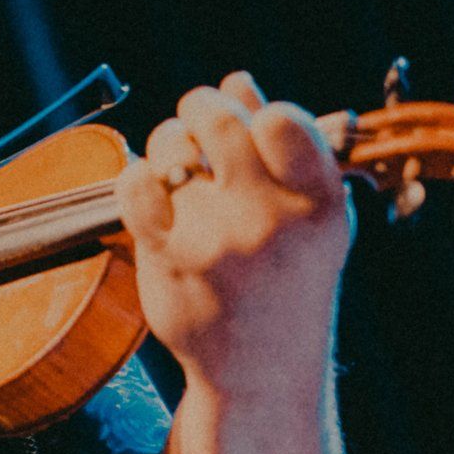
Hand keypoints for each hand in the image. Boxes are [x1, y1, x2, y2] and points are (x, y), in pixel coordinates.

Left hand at [113, 71, 353, 397]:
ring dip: (167, 141)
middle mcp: (269, 221)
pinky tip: (151, 192)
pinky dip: (136, 177)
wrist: (260, 373)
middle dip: (200, 107)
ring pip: (170, 146)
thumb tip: (238, 80)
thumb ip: (280, 150)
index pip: (281, 120)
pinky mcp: (168, 258)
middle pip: (217, 121)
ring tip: (178, 162)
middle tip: (196, 119)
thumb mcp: (309, 221)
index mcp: (319, 206)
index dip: (256, 110)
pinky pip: (135, 184)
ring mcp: (215, 240)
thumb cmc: (289, 286)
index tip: (247, 124)